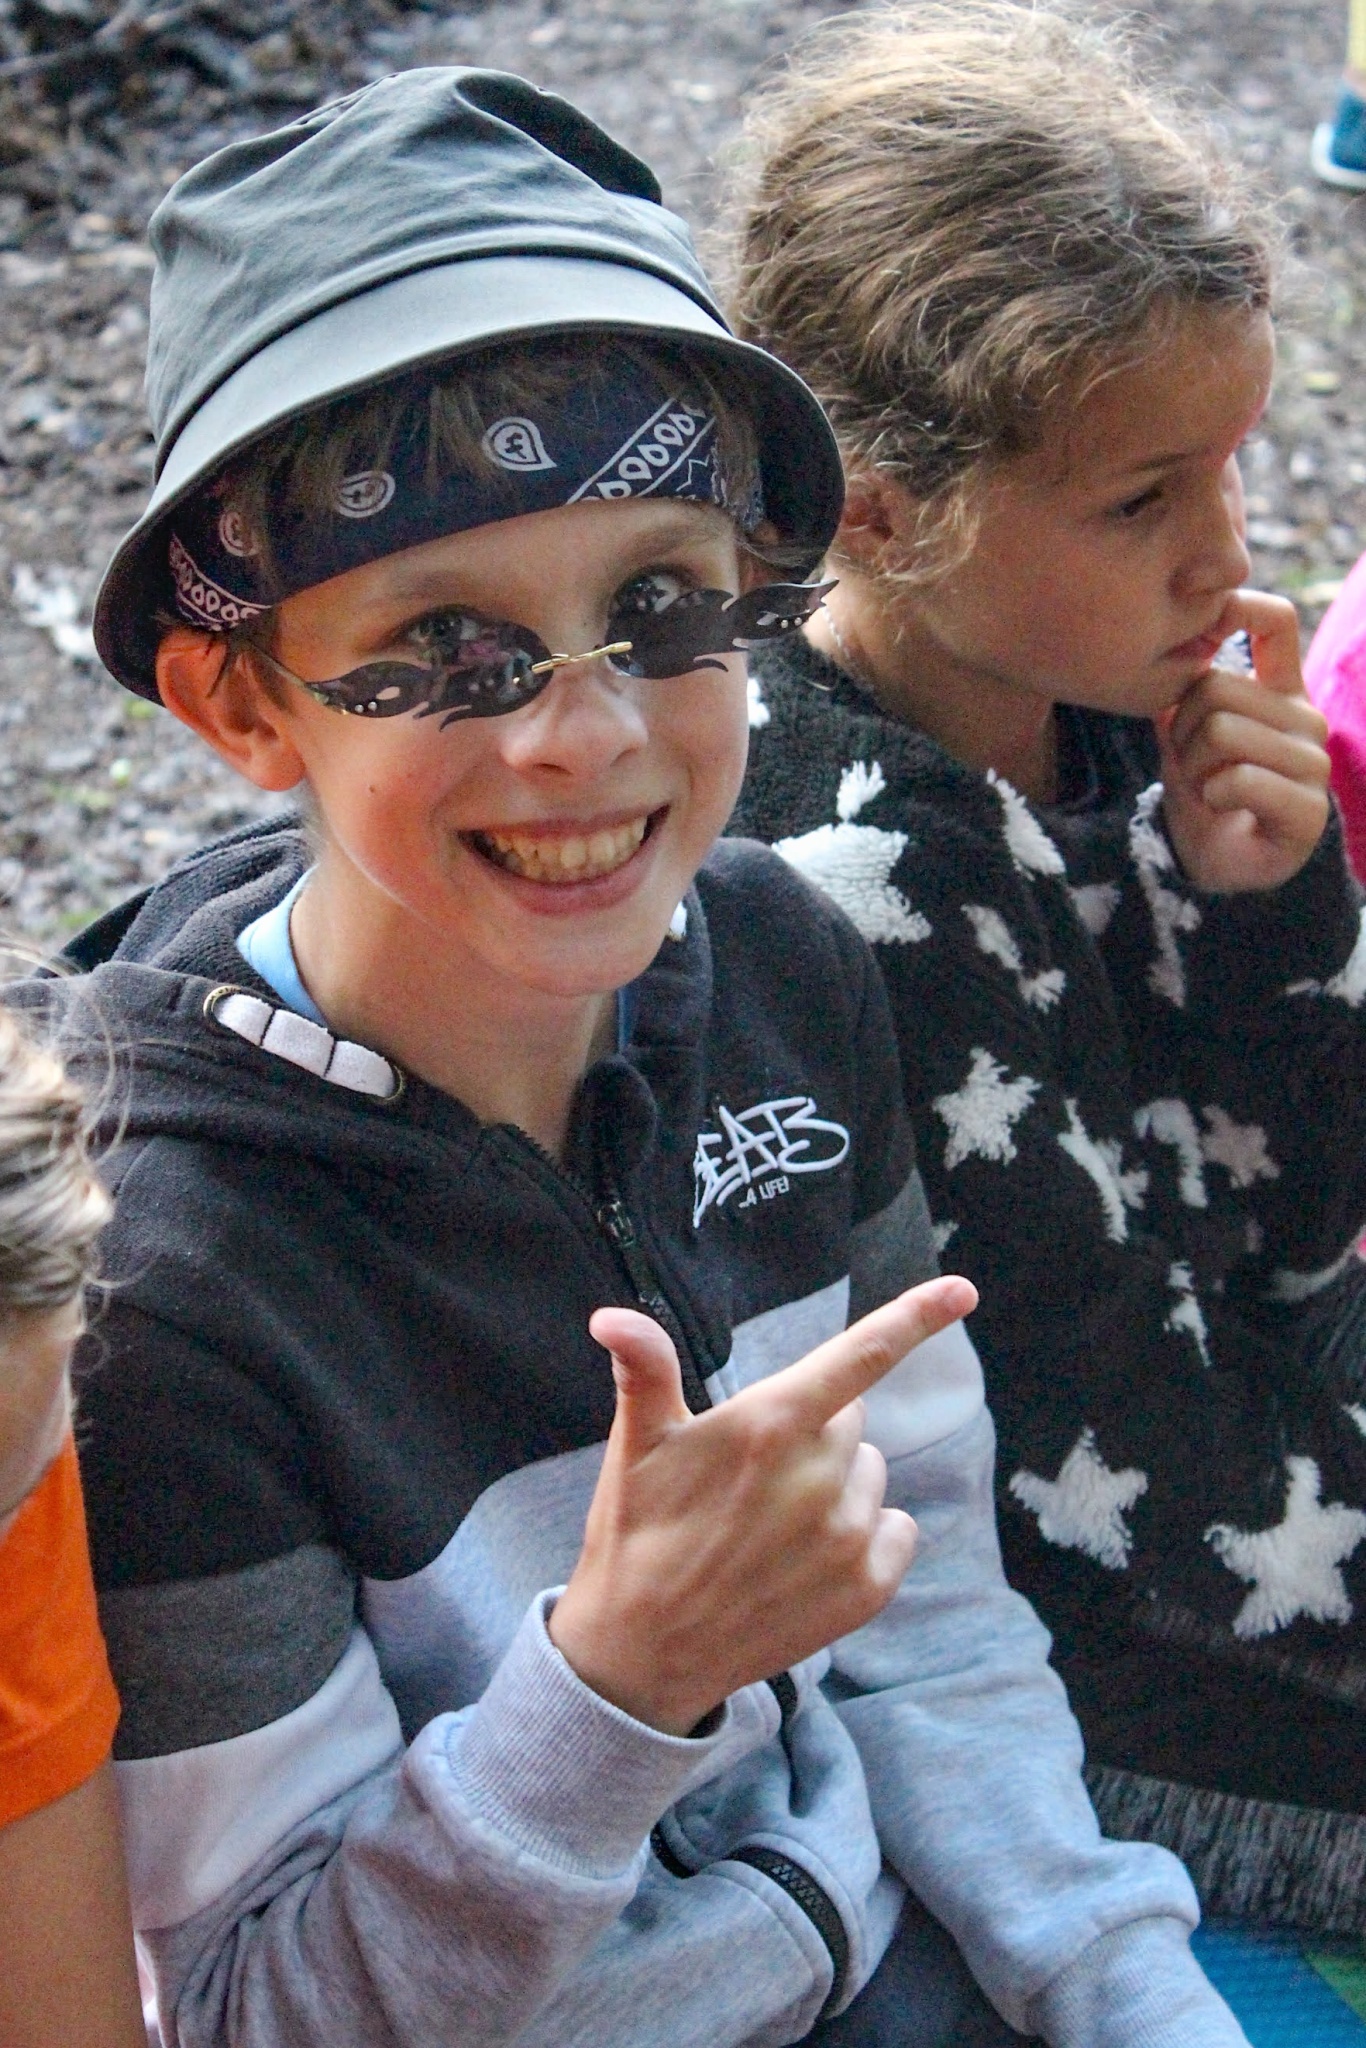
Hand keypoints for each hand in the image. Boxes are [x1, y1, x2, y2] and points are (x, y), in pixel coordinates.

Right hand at [549, 1276, 977, 1735]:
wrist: (641, 1654)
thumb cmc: (636, 1533)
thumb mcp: (634, 1445)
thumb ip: (645, 1369)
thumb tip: (610, 1315)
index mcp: (770, 1424)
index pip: (859, 1356)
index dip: (916, 1317)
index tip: (962, 1290)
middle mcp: (819, 1476)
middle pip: (849, 1420)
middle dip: (812, 1433)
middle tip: (752, 1475)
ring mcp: (847, 1537)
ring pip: (869, 1475)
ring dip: (835, 1486)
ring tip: (770, 1524)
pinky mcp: (866, 1589)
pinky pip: (896, 1531)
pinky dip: (866, 1537)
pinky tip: (808, 1558)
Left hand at [1157, 589, 1330, 893]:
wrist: (1221, 868)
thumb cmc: (1205, 796)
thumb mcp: (1184, 736)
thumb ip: (1181, 691)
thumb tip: (1173, 641)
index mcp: (1281, 691)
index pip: (1276, 622)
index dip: (1237, 608)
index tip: (1200, 630)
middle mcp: (1305, 718)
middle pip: (1217, 688)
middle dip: (1181, 729)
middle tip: (1189, 764)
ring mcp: (1313, 763)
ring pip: (1222, 731)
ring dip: (1193, 767)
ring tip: (1205, 787)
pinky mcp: (1310, 809)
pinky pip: (1240, 779)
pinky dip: (1213, 795)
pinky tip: (1221, 808)